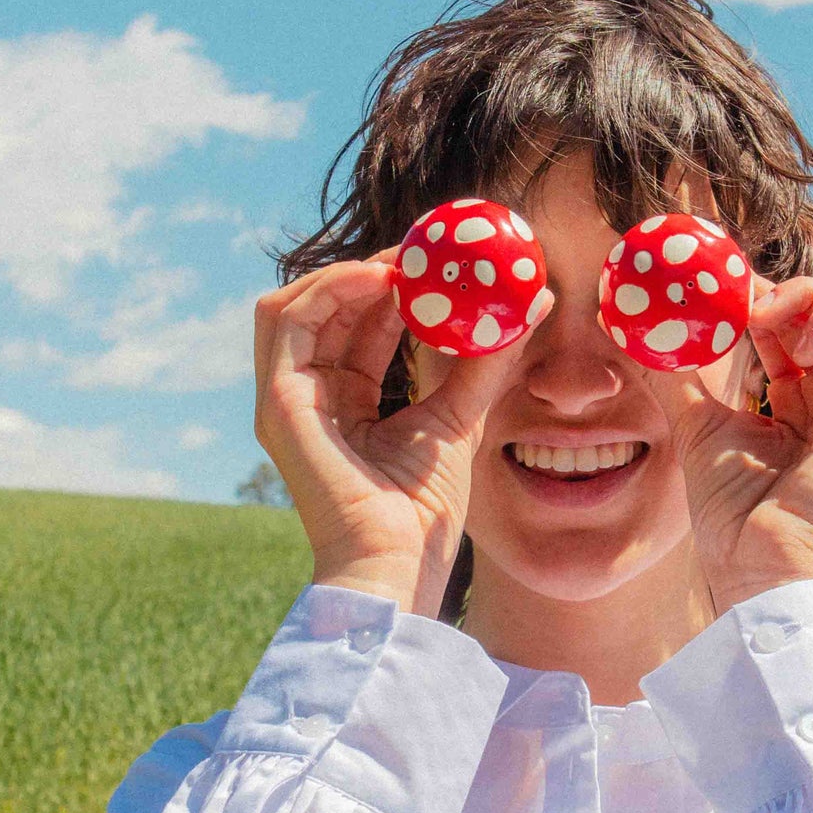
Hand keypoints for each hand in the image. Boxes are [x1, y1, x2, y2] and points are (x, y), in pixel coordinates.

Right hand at [253, 253, 542, 616]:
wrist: (399, 562)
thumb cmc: (425, 511)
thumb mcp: (463, 415)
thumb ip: (488, 358)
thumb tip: (536, 300)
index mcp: (343, 405)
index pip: (358, 328)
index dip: (391, 288)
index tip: (435, 263)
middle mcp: (308, 398)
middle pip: (325, 310)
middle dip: (370, 271)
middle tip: (422, 251)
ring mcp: (286, 400)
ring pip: (294, 305)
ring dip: (345, 274)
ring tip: (401, 263)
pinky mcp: (277, 402)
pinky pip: (285, 321)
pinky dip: (328, 289)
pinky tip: (379, 280)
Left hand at [643, 276, 812, 610]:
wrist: (758, 565)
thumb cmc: (732, 513)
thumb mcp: (696, 425)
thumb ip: (675, 377)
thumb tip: (632, 333)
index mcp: (798, 402)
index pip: (792, 325)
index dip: (757, 298)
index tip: (715, 293)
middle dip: (780, 289)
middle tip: (737, 300)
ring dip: (809, 295)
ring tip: (763, 319)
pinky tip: (788, 341)